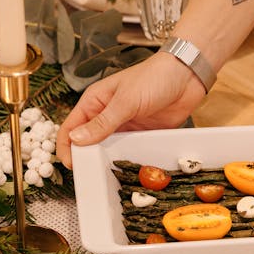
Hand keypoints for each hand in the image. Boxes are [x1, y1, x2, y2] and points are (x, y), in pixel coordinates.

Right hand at [55, 52, 206, 166]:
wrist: (187, 76)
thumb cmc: (153, 77)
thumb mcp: (125, 100)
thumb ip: (102, 123)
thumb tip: (76, 140)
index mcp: (95, 102)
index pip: (70, 127)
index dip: (66, 147)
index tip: (72, 166)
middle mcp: (106, 115)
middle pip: (88, 142)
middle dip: (87, 158)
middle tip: (91, 176)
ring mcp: (124, 126)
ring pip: (108, 149)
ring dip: (108, 161)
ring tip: (109, 178)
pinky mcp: (141, 134)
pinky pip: (129, 150)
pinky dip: (127, 160)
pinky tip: (129, 171)